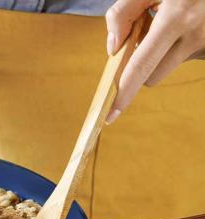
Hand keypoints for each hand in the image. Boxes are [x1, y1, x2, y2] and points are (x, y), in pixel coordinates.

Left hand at [105, 0, 204, 123]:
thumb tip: (112, 49)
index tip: (111, 115)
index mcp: (176, 18)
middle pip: (152, 76)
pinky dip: (181, 44)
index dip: (124, 92)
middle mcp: (196, 36)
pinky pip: (187, 56)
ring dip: (165, 51)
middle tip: (144, 35)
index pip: (142, 66)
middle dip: (141, 67)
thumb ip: (123, 13)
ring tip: (175, 19)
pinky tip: (189, 23)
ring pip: (170, 65)